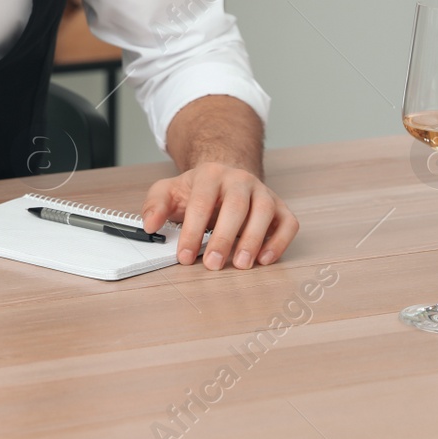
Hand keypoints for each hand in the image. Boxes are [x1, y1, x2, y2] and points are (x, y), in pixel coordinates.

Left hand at [141, 163, 298, 269]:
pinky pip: (288, 223)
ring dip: (253, 240)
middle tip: (212, 263)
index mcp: (211, 174)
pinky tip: (265, 258)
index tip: (183, 255)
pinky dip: (280, 241)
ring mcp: (263, 192)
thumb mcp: (170, 191)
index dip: (192, 231)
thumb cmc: (198, 190)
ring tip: (241, 264)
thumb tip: (149, 225)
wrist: (226, 176)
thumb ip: (155, 205)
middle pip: (235, 207)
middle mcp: (240, 180)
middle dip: (223, 238)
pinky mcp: (280, 207)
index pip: (201, 202)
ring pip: (264, 212)